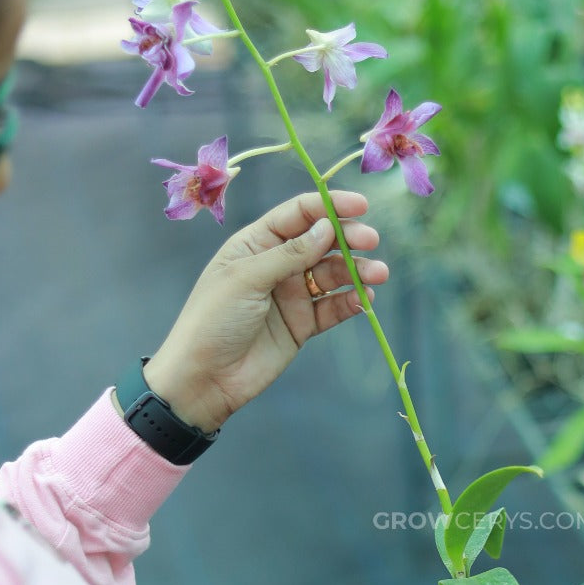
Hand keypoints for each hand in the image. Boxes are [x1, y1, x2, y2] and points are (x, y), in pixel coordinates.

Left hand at [139, 190, 385, 431]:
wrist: (204, 378)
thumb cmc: (213, 320)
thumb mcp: (247, 278)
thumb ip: (289, 253)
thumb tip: (326, 227)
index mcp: (256, 243)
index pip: (298, 214)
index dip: (329, 206)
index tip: (360, 206)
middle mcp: (277, 264)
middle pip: (321, 241)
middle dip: (348, 238)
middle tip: (371, 241)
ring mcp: (292, 294)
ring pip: (333, 274)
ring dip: (357, 271)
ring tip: (378, 274)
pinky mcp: (303, 324)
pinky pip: (333, 308)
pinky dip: (351, 301)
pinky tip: (364, 298)